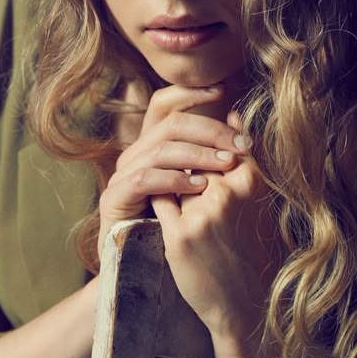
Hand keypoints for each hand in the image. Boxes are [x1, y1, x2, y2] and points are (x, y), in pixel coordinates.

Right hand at [97, 84, 249, 261]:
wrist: (147, 266)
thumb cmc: (180, 226)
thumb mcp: (202, 186)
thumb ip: (216, 155)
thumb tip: (240, 123)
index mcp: (152, 144)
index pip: (164, 103)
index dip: (191, 93)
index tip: (223, 91)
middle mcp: (135, 153)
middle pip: (169, 123)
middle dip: (210, 129)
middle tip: (240, 144)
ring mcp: (122, 174)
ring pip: (160, 148)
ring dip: (198, 154)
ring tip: (226, 164)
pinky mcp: (116, 197)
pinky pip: (145, 178)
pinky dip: (174, 179)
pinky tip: (200, 187)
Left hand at [150, 110, 281, 341]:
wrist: (243, 305)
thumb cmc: (250, 246)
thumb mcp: (256, 198)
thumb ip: (243, 154)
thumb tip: (231, 111)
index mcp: (250, 181)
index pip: (216, 142)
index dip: (205, 149)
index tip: (205, 161)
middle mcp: (227, 192)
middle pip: (191, 156)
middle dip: (185, 165)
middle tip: (193, 191)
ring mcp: (202, 213)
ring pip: (172, 174)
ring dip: (170, 181)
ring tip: (182, 202)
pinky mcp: (180, 235)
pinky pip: (157, 199)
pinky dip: (158, 201)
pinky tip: (164, 215)